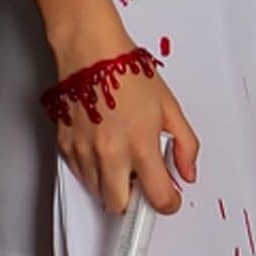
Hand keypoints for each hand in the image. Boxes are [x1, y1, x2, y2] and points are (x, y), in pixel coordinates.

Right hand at [50, 30, 199, 215]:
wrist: (90, 49)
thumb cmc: (125, 71)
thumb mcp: (170, 107)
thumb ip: (186, 145)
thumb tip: (187, 172)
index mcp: (140, 147)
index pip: (159, 199)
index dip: (169, 203)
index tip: (169, 197)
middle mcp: (111, 154)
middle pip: (121, 207)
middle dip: (134, 201)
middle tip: (140, 181)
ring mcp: (86, 152)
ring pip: (99, 194)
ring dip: (112, 185)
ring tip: (121, 159)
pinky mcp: (67, 147)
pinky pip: (81, 176)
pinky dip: (93, 172)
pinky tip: (102, 151)